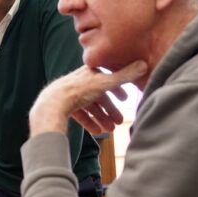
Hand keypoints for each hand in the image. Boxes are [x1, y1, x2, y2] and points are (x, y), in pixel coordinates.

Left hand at [30, 60, 147, 135]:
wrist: (52, 104)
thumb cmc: (79, 90)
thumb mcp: (105, 82)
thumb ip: (125, 76)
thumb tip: (144, 64)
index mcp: (89, 72)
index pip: (106, 77)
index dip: (117, 87)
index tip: (125, 98)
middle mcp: (80, 82)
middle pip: (99, 96)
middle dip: (110, 109)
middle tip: (120, 121)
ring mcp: (71, 94)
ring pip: (90, 107)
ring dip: (101, 118)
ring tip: (110, 130)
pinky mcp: (64, 106)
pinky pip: (80, 114)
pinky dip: (89, 122)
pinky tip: (97, 132)